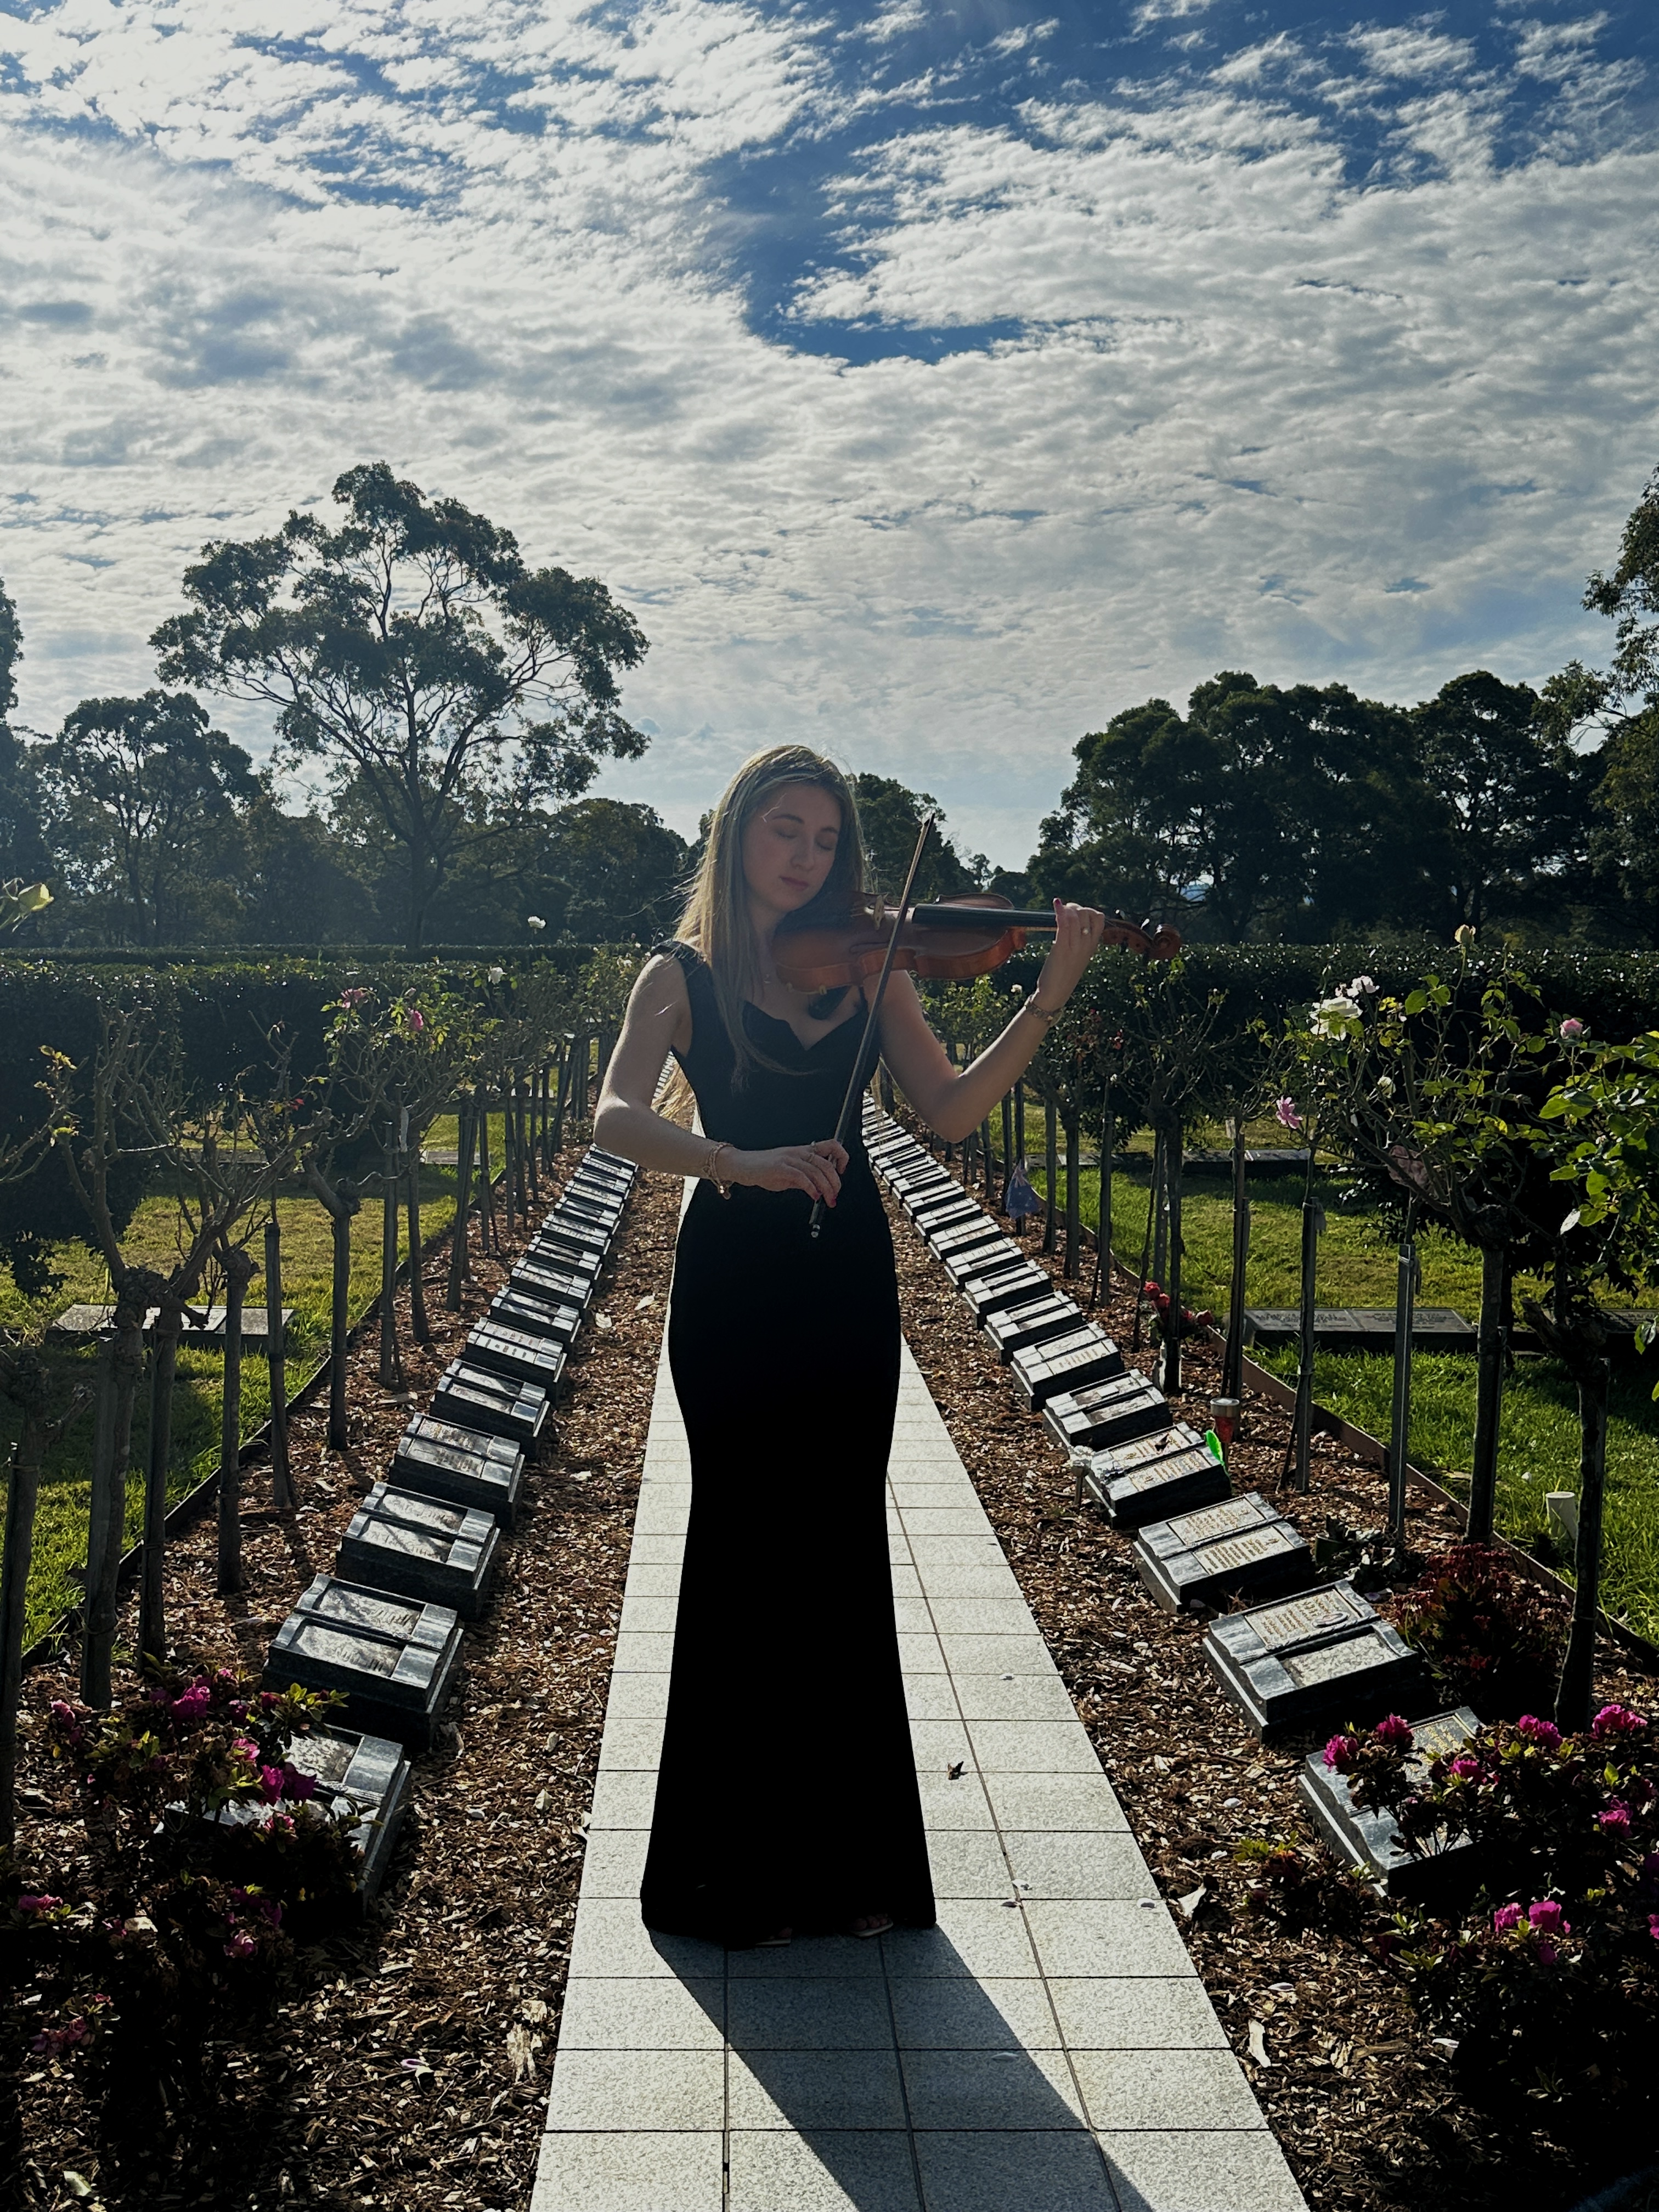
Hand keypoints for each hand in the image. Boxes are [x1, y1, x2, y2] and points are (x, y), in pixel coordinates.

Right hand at [731, 1140, 847, 1205]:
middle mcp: (798, 1152)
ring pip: (816, 1171)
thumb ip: (803, 1178)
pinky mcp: (780, 1167)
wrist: (741, 1165)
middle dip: (835, 1182)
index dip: (841, 1157)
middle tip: (835, 1195)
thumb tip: (818, 1188)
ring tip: (827, 1199)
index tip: (842, 1171)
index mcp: (802, 1151)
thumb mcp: (788, 1173)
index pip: (830, 1145)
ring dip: (826, 1188)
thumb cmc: (763, 1168)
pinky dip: (811, 1188)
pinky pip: (801, 1177)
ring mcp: (789, 1159)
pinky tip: (814, 1196)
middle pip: (826, 1163)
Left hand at [1033, 899, 1107, 1008]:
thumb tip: (1071, 926)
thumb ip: (1077, 942)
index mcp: (1091, 947)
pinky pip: (1064, 925)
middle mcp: (1086, 945)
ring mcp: (1075, 947)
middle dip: (1076, 907)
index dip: (1089, 910)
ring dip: (1067, 908)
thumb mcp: (1077, 957)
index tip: (1076, 911)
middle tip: (1065, 909)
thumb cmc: (1063, 976)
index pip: (1099, 920)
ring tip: (1059, 907)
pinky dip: (1060, 911)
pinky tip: (1056, 904)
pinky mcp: (1062, 949)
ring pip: (1076, 918)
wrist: (1055, 993)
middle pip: (1087, 915)